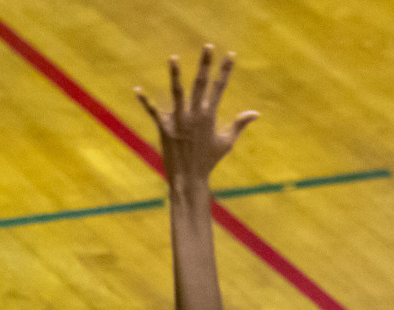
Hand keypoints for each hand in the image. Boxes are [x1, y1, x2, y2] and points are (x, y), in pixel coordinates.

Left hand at [136, 46, 257, 195]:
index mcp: (210, 116)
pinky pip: (154, 113)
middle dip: (205, 65)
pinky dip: (146, 102)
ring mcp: (179, 121)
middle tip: (208, 46)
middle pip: (201, 84)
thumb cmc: (209, 160)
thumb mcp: (226, 142)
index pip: (220, 88)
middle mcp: (195, 115)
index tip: (230, 55)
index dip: (226, 71)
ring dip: (175, 75)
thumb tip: (256, 113)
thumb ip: (239, 125)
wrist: (189, 178)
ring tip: (174, 58)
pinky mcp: (165, 128)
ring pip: (177, 93)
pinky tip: (137, 90)